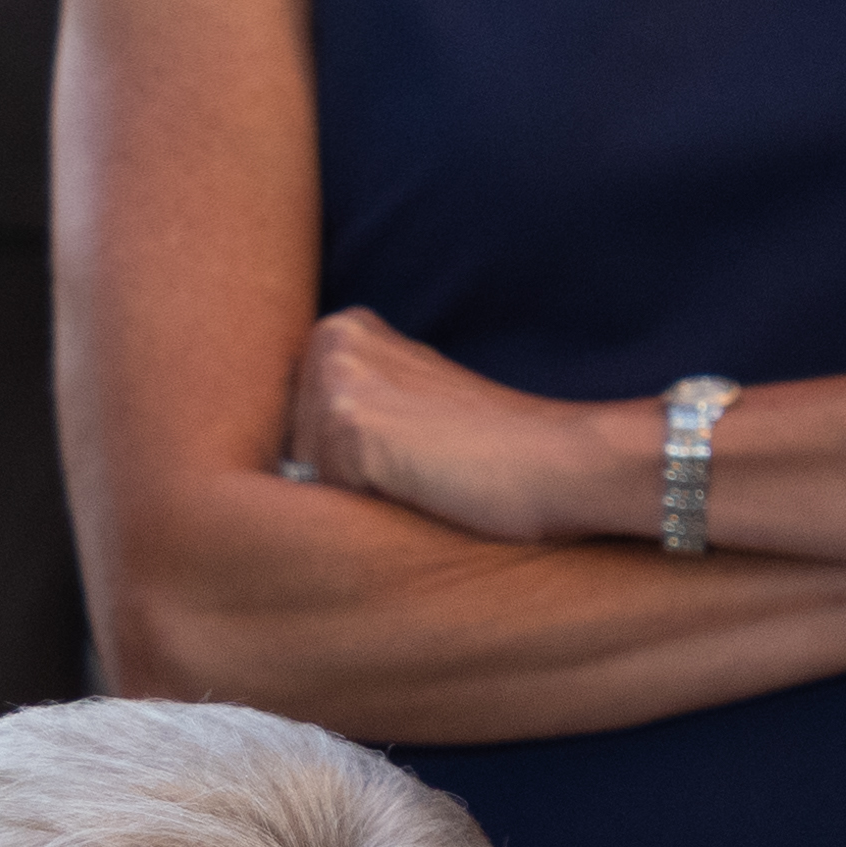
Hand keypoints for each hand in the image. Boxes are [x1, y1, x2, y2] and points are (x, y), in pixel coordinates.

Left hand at [286, 309, 648, 547]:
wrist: (559, 462)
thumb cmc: (491, 453)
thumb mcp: (410, 408)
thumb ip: (352, 413)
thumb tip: (286, 469)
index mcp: (341, 332)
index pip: (293, 432)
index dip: (342, 468)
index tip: (411, 458)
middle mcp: (331, 342)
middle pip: (289, 456)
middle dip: (340, 484)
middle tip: (421, 472)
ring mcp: (337, 382)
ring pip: (305, 483)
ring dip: (357, 503)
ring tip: (423, 480)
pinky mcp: (349, 428)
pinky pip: (326, 503)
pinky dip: (369, 514)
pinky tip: (420, 490)